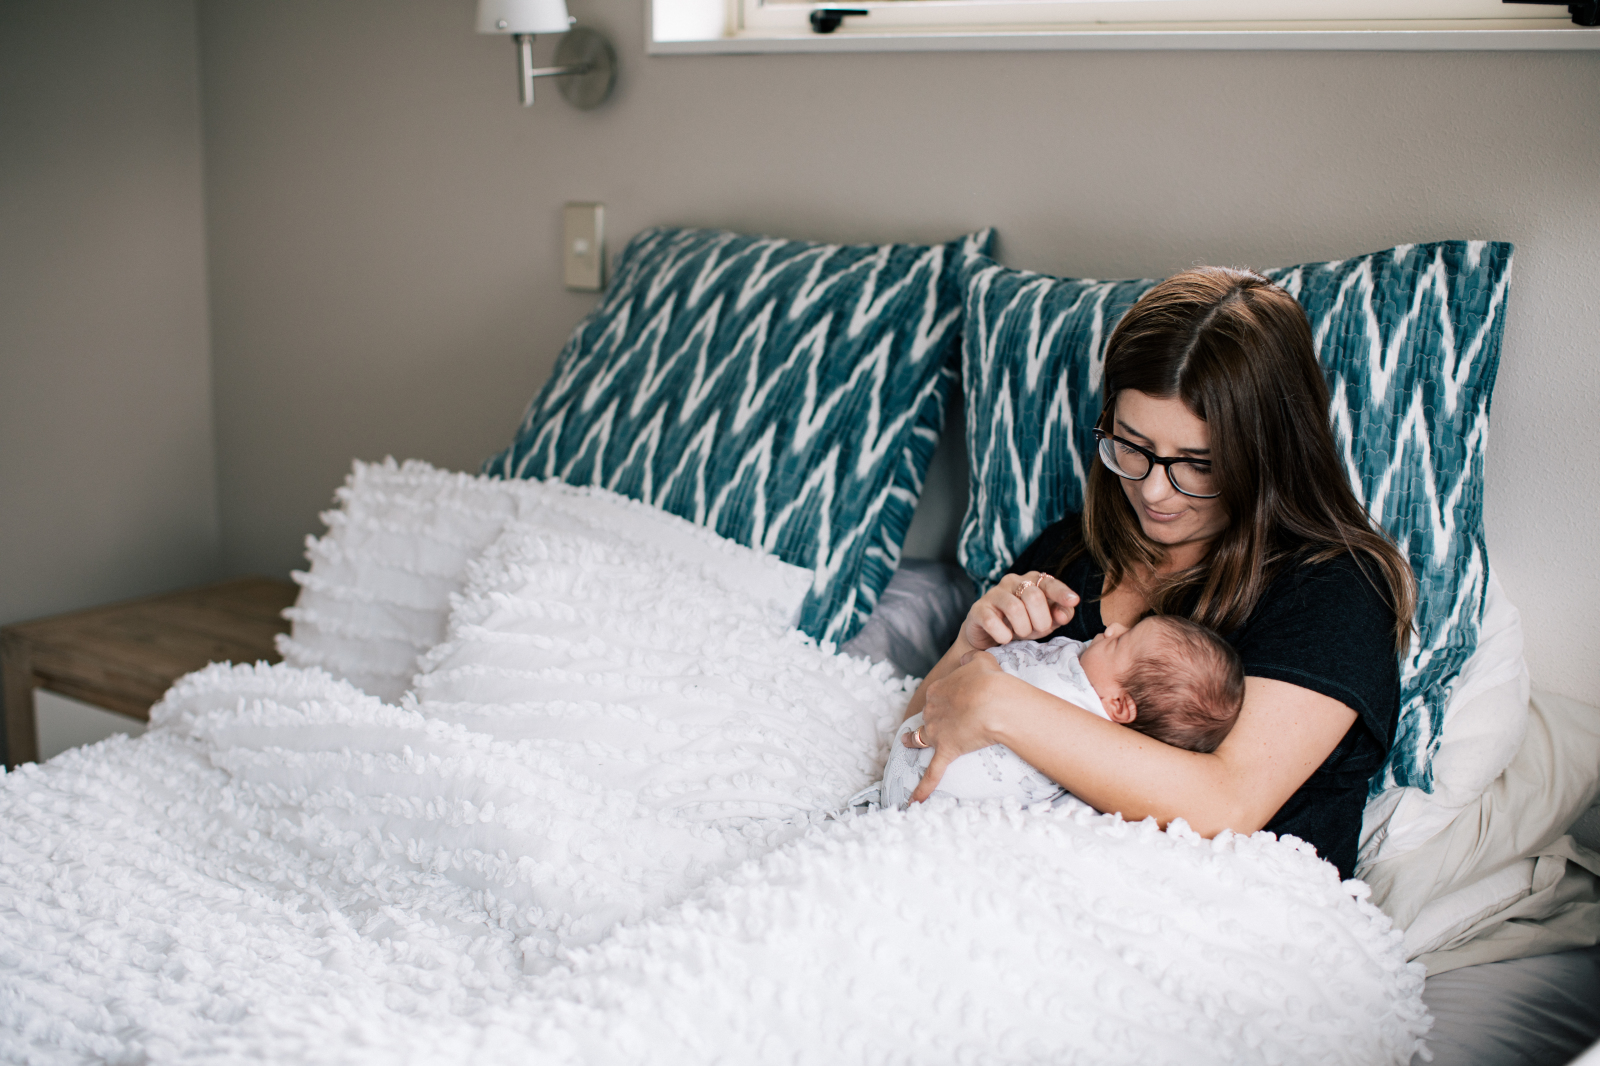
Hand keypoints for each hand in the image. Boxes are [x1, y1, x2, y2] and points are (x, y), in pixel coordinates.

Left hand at [907, 651, 1011, 802]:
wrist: (994, 701)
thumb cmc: (990, 680)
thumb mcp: (980, 659)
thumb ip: (970, 659)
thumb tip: (967, 660)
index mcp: (938, 690)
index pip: (935, 695)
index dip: (944, 698)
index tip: (951, 700)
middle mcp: (932, 711)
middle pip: (927, 716)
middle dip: (930, 719)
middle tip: (936, 723)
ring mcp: (936, 733)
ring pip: (919, 739)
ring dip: (911, 742)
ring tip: (905, 744)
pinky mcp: (945, 751)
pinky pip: (932, 773)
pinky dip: (922, 788)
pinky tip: (913, 801)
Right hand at [960, 571, 1078, 651]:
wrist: (989, 638)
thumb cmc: (1021, 625)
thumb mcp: (1046, 621)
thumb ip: (1061, 614)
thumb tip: (1065, 612)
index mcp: (1032, 581)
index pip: (1049, 582)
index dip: (1061, 592)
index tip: (1073, 601)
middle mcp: (1012, 582)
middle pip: (1033, 596)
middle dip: (1040, 620)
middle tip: (1037, 631)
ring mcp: (993, 594)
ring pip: (1014, 608)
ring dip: (1022, 628)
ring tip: (1020, 635)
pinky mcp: (978, 609)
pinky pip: (992, 622)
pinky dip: (1003, 635)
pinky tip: (1005, 638)